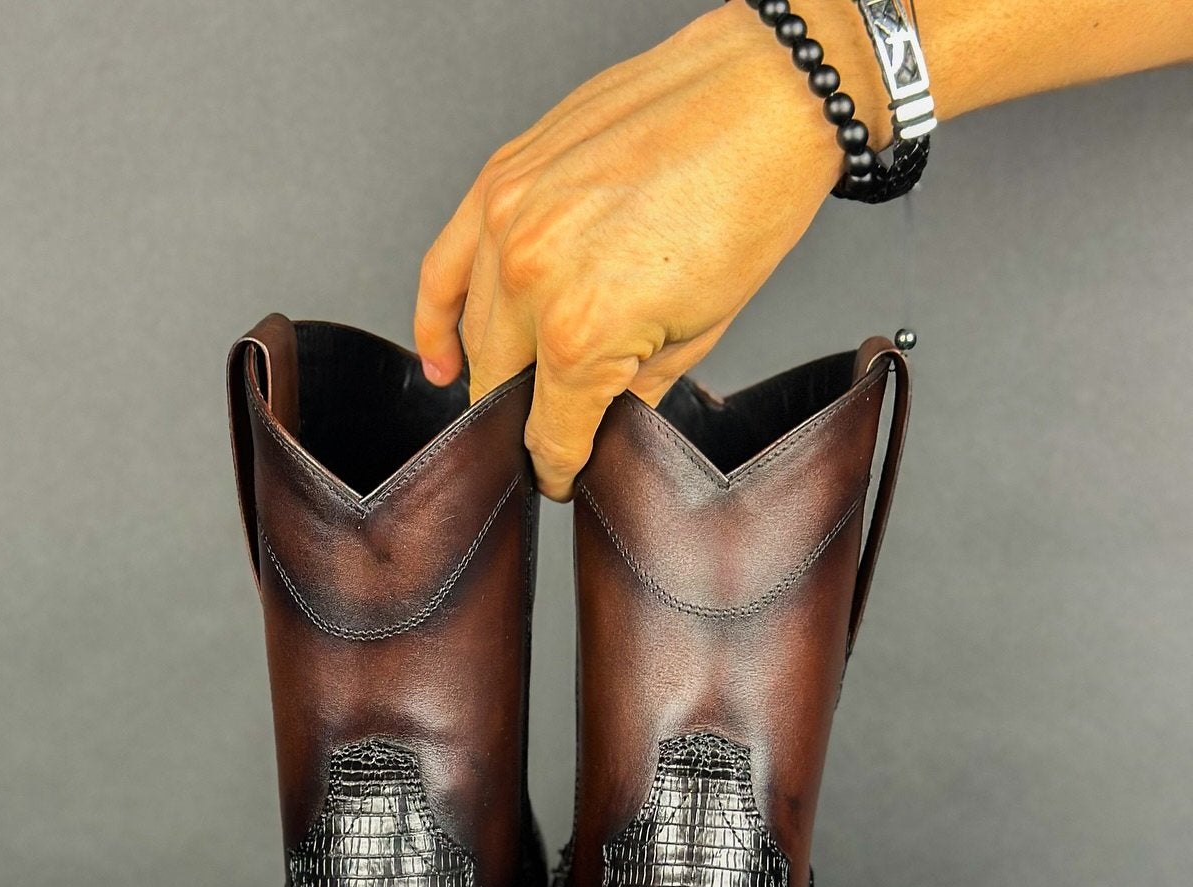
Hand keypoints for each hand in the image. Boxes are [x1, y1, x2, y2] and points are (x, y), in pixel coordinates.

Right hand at [413, 4, 855, 498]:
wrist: (761, 98)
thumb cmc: (746, 203)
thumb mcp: (700, 333)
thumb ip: (634, 390)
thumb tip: (605, 422)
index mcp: (582, 334)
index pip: (549, 434)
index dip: (557, 468)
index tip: (559, 478)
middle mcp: (530, 282)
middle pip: (501, 388)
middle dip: (526, 419)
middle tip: (549, 429)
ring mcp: (506, 225)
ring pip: (471, 332)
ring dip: (491, 370)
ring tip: (508, 393)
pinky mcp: (500, 180)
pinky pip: (442, 266)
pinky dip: (435, 317)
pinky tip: (441, 356)